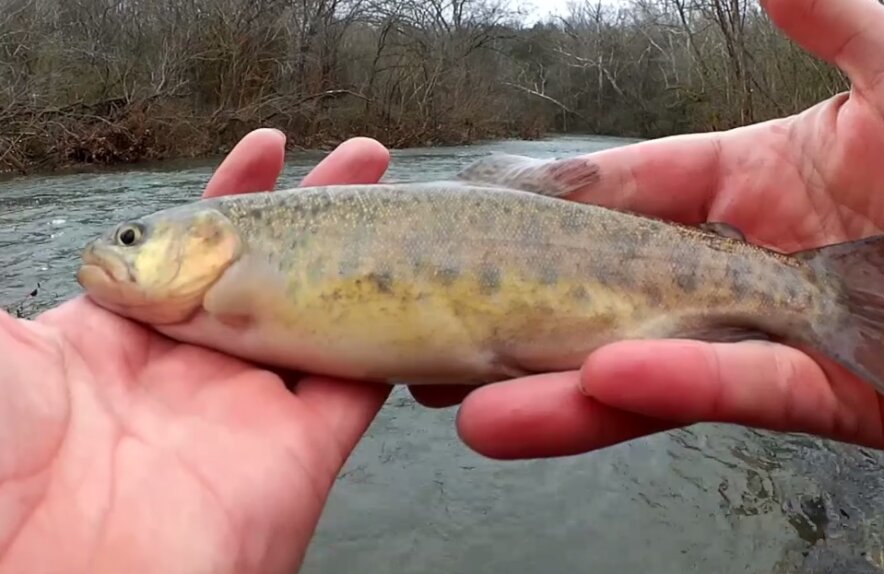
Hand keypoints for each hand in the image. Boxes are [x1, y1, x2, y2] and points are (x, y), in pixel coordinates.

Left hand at [0, 129, 392, 572]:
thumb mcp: (0, 350)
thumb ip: (46, 289)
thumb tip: (77, 243)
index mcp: (122, 339)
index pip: (193, 249)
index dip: (234, 194)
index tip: (269, 146)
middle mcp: (196, 368)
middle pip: (274, 270)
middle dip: (318, 209)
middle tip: (363, 159)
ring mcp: (253, 407)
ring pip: (326, 314)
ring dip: (366, 258)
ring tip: (401, 200)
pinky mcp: (302, 448)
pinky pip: (360, 381)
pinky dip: (391, 336)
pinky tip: (414, 282)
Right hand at [411, 0, 883, 457]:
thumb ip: (830, 20)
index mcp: (747, 194)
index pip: (628, 197)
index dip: (556, 208)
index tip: (482, 216)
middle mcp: (741, 276)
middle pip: (611, 299)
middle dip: (525, 326)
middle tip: (437, 346)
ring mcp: (773, 344)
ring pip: (650, 369)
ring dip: (562, 392)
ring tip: (474, 410)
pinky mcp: (824, 401)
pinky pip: (737, 388)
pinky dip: (676, 384)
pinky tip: (604, 380)